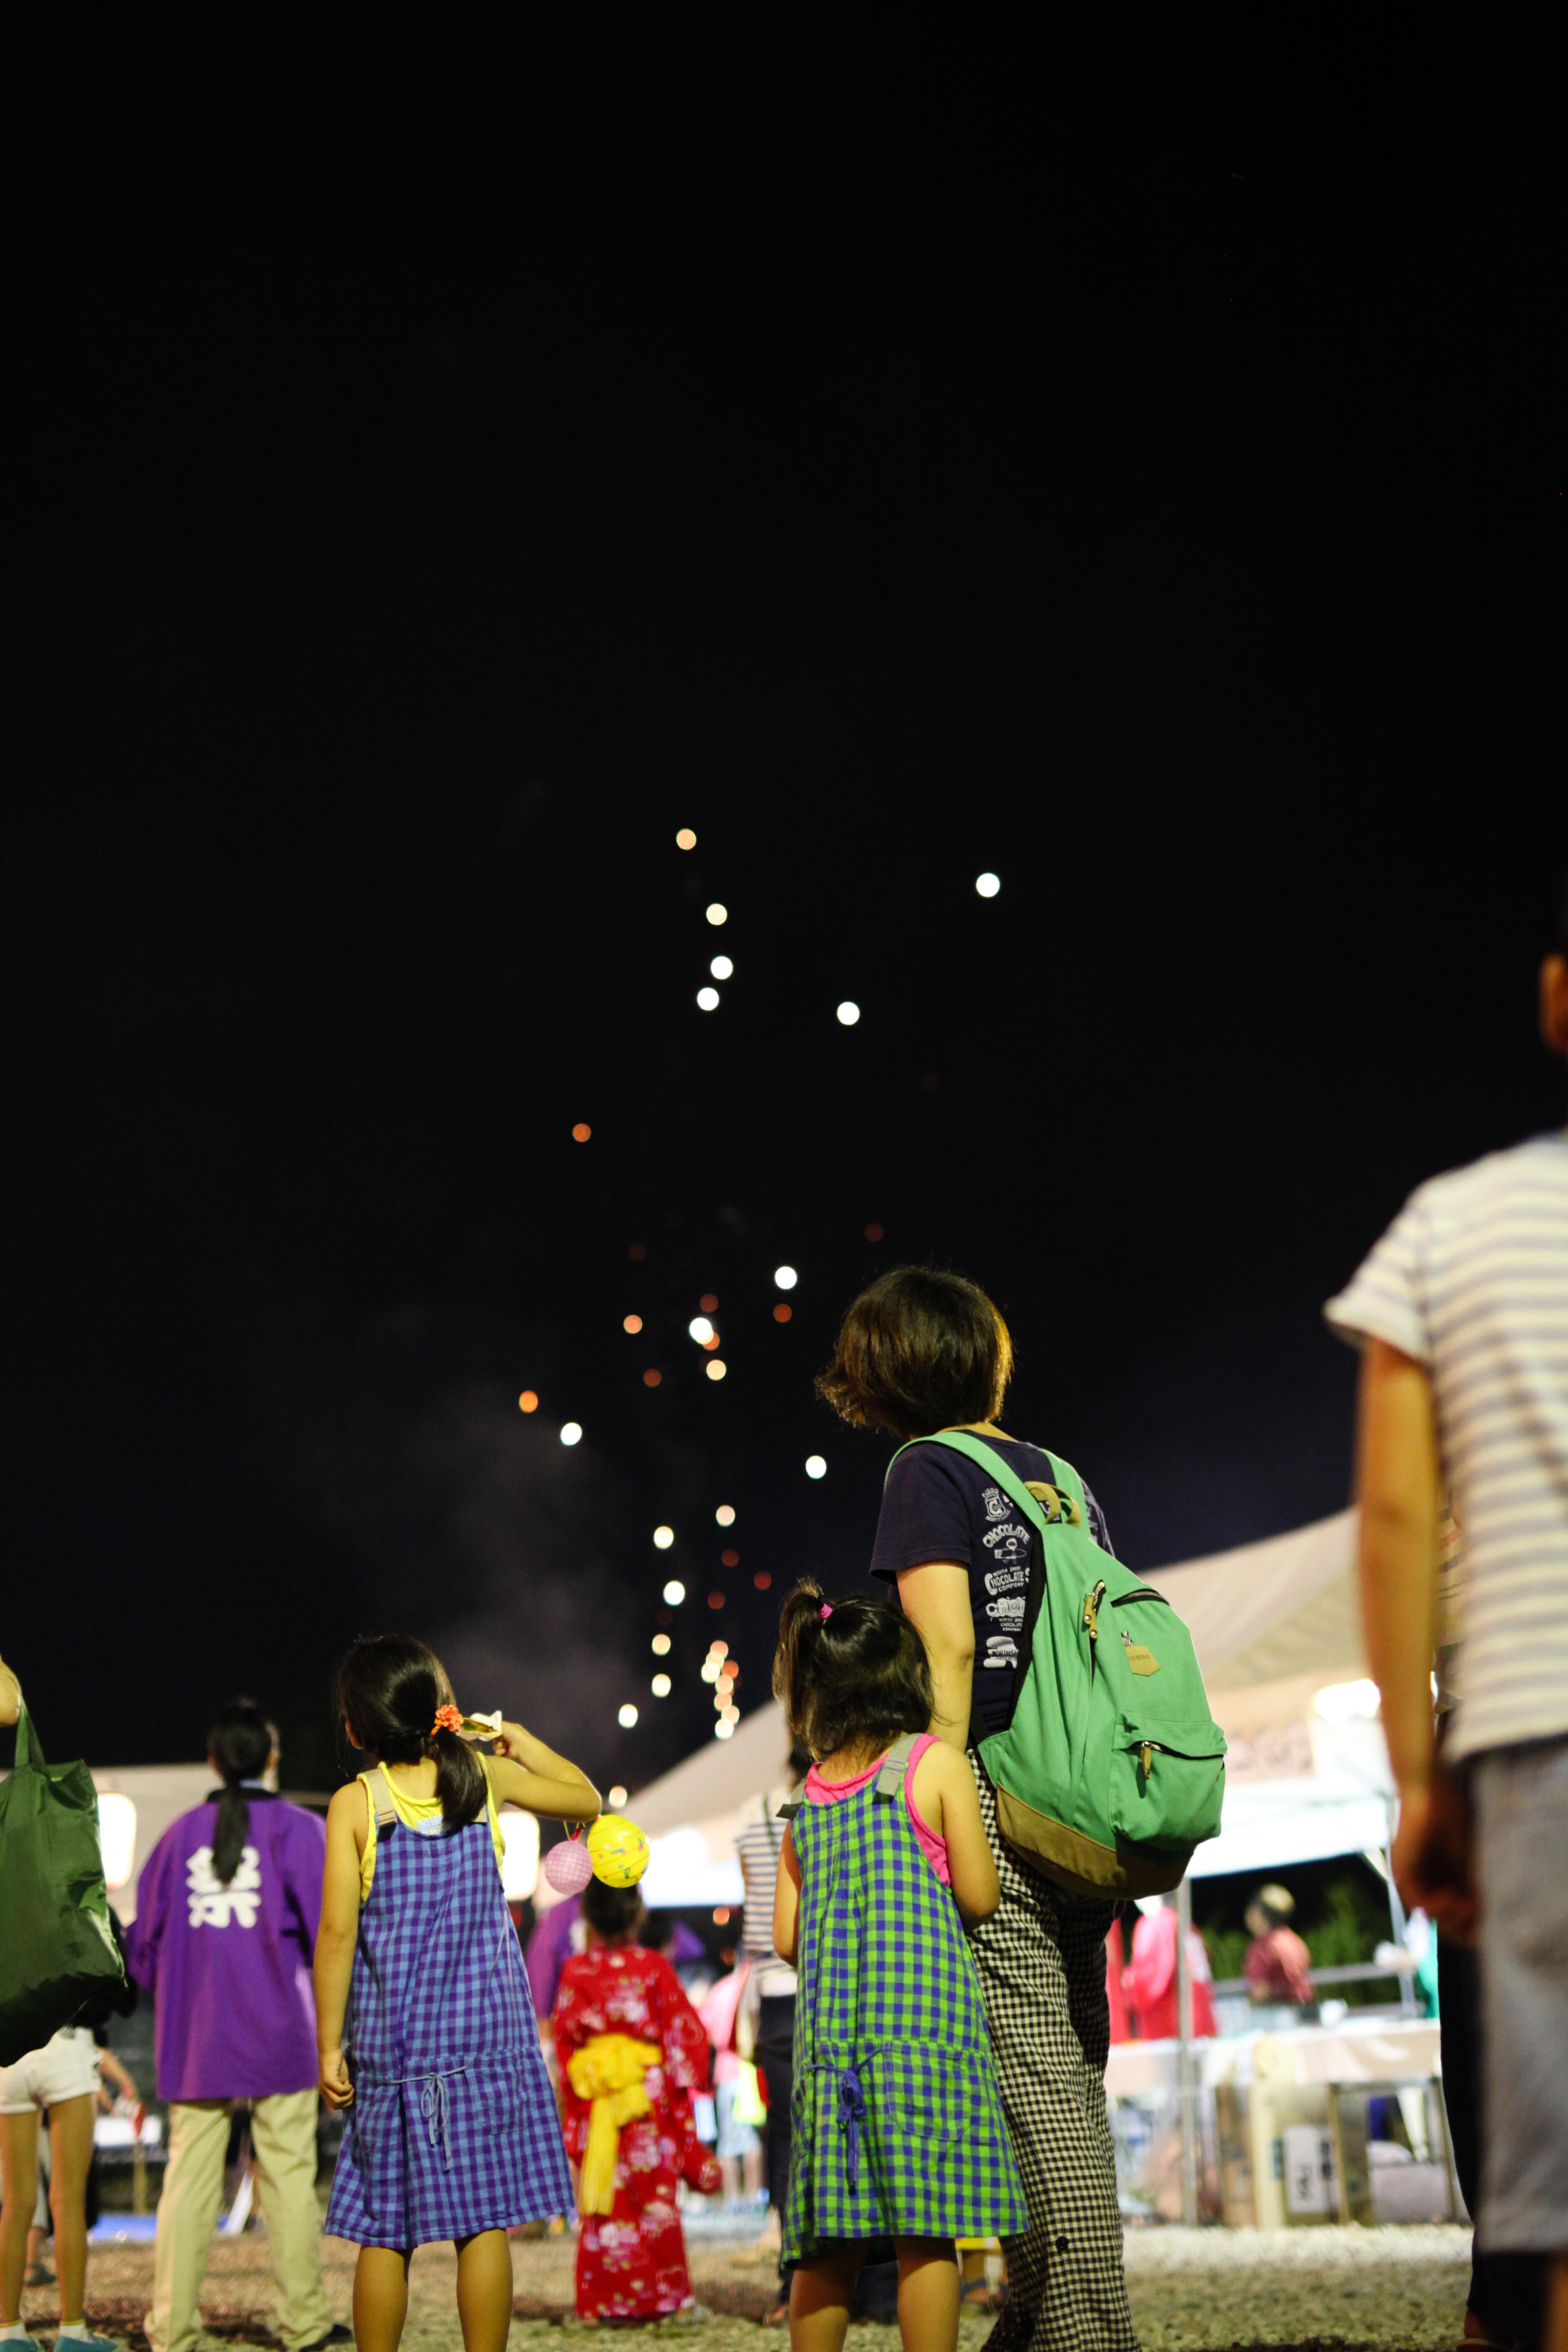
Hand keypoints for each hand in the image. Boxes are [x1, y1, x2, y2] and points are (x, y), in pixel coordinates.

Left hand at [319, 2048, 353, 2109]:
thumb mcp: (341, 2079)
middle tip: (353, 2093)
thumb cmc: (337, 2064)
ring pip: (337, 2101)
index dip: (344, 2104)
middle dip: (347, 2102)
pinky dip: (347, 2089)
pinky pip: (340, 2091)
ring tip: (352, 2089)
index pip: (334, 2105)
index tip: (351, 2097)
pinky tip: (350, 2084)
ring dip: (348, 2097)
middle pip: (336, 2106)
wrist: (330, 2050)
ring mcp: (324, 2087)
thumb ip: (343, 2089)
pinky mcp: (328, 2081)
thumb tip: (350, 2098)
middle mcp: (322, 2091)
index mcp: (324, 2091)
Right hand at [490, 1720, 528, 1761]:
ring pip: (495, 1746)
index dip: (494, 1731)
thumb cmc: (514, 1734)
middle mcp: (509, 1737)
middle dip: (496, 1739)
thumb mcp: (504, 1725)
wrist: (521, 1748)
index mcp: (510, 1729)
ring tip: (504, 1747)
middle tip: (501, 1740)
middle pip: (496, 1738)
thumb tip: (489, 1728)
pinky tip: (504, 1751)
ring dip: (498, 1746)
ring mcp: (508, 1747)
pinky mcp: (506, 1755)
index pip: (498, 1730)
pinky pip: (497, 1753)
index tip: (492, 1732)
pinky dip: (499, 1752)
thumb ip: (495, 1725)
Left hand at [1392, 1769, 1475, 1942]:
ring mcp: (1407, 1877)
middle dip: (1460, 1927)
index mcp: (1433, 1877)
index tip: (1484, 1926)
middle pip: (1439, 1921)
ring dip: (1451, 1918)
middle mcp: (1417, 1880)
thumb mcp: (1466, 1855)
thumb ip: (1471, 1881)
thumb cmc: (1448, 1813)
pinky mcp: (1401, 1870)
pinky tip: (1454, 1899)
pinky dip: (1437, 1907)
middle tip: (1478, 1921)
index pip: (1448, 1915)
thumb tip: (1486, 1914)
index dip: (1467, 1926)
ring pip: (1428, 1916)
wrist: (1429, 1788)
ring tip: (1469, 1908)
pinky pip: (1417, 1902)